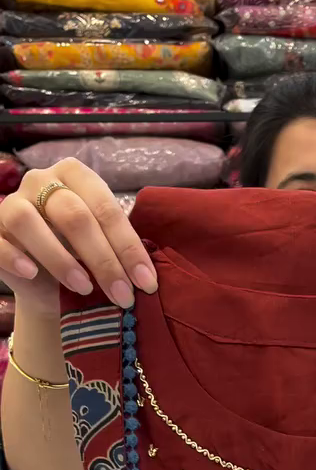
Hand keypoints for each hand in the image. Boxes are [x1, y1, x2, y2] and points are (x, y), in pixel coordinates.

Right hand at [0, 158, 156, 318]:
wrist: (46, 285)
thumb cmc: (81, 259)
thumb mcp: (104, 247)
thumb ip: (119, 249)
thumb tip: (148, 277)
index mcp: (75, 176)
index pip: (105, 207)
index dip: (128, 247)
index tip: (147, 282)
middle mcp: (41, 181)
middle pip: (74, 215)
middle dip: (103, 259)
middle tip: (122, 294)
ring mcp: (12, 202)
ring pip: (30, 221)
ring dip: (60, 258)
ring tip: (83, 287)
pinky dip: (14, 257)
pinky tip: (32, 273)